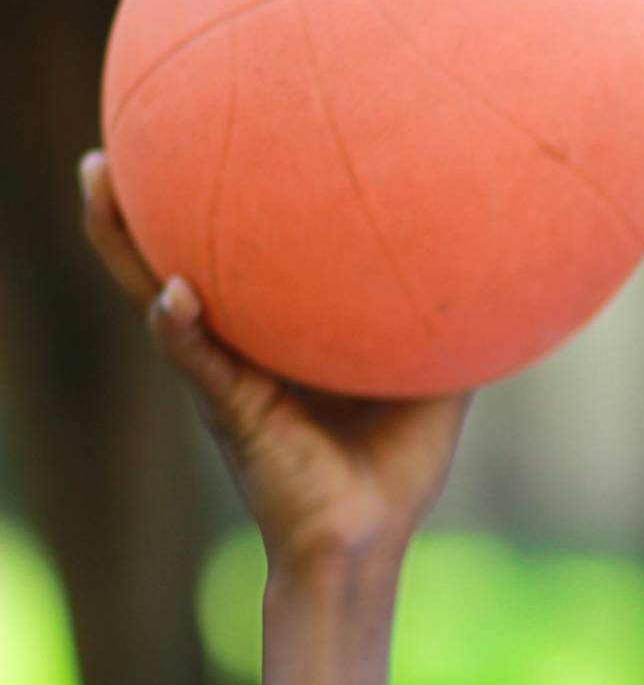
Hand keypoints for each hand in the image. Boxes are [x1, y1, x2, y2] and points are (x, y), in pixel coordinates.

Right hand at [79, 150, 473, 582]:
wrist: (368, 540)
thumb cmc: (397, 466)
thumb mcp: (436, 382)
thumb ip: (452, 328)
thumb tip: (501, 269)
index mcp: (277, 340)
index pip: (235, 262)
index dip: (211, 212)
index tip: (202, 144)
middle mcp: (238, 350)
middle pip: (172, 264)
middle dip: (135, 213)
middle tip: (108, 151)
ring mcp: (225, 377)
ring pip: (158, 298)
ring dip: (124, 245)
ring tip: (102, 183)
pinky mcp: (230, 411)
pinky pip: (196, 360)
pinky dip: (181, 327)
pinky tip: (175, 295)